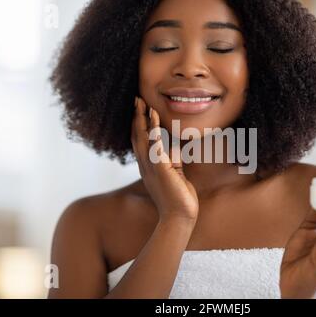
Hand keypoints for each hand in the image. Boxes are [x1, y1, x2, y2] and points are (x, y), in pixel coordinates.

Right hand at [131, 97, 198, 223]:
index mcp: (148, 166)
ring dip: (142, 119)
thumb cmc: (178, 198)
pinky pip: (156, 146)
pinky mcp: (161, 169)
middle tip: (136, 99)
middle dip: (136, 116)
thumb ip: (172, 161)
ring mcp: (151, 167)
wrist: (179, 217)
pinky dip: (153, 131)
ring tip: (142, 103)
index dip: (138, 124)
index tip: (139, 109)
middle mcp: (146, 165)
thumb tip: (176, 149)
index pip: (140, 141)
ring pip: (143, 138)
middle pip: (137, 136)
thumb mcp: (174, 174)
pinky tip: (154, 119)